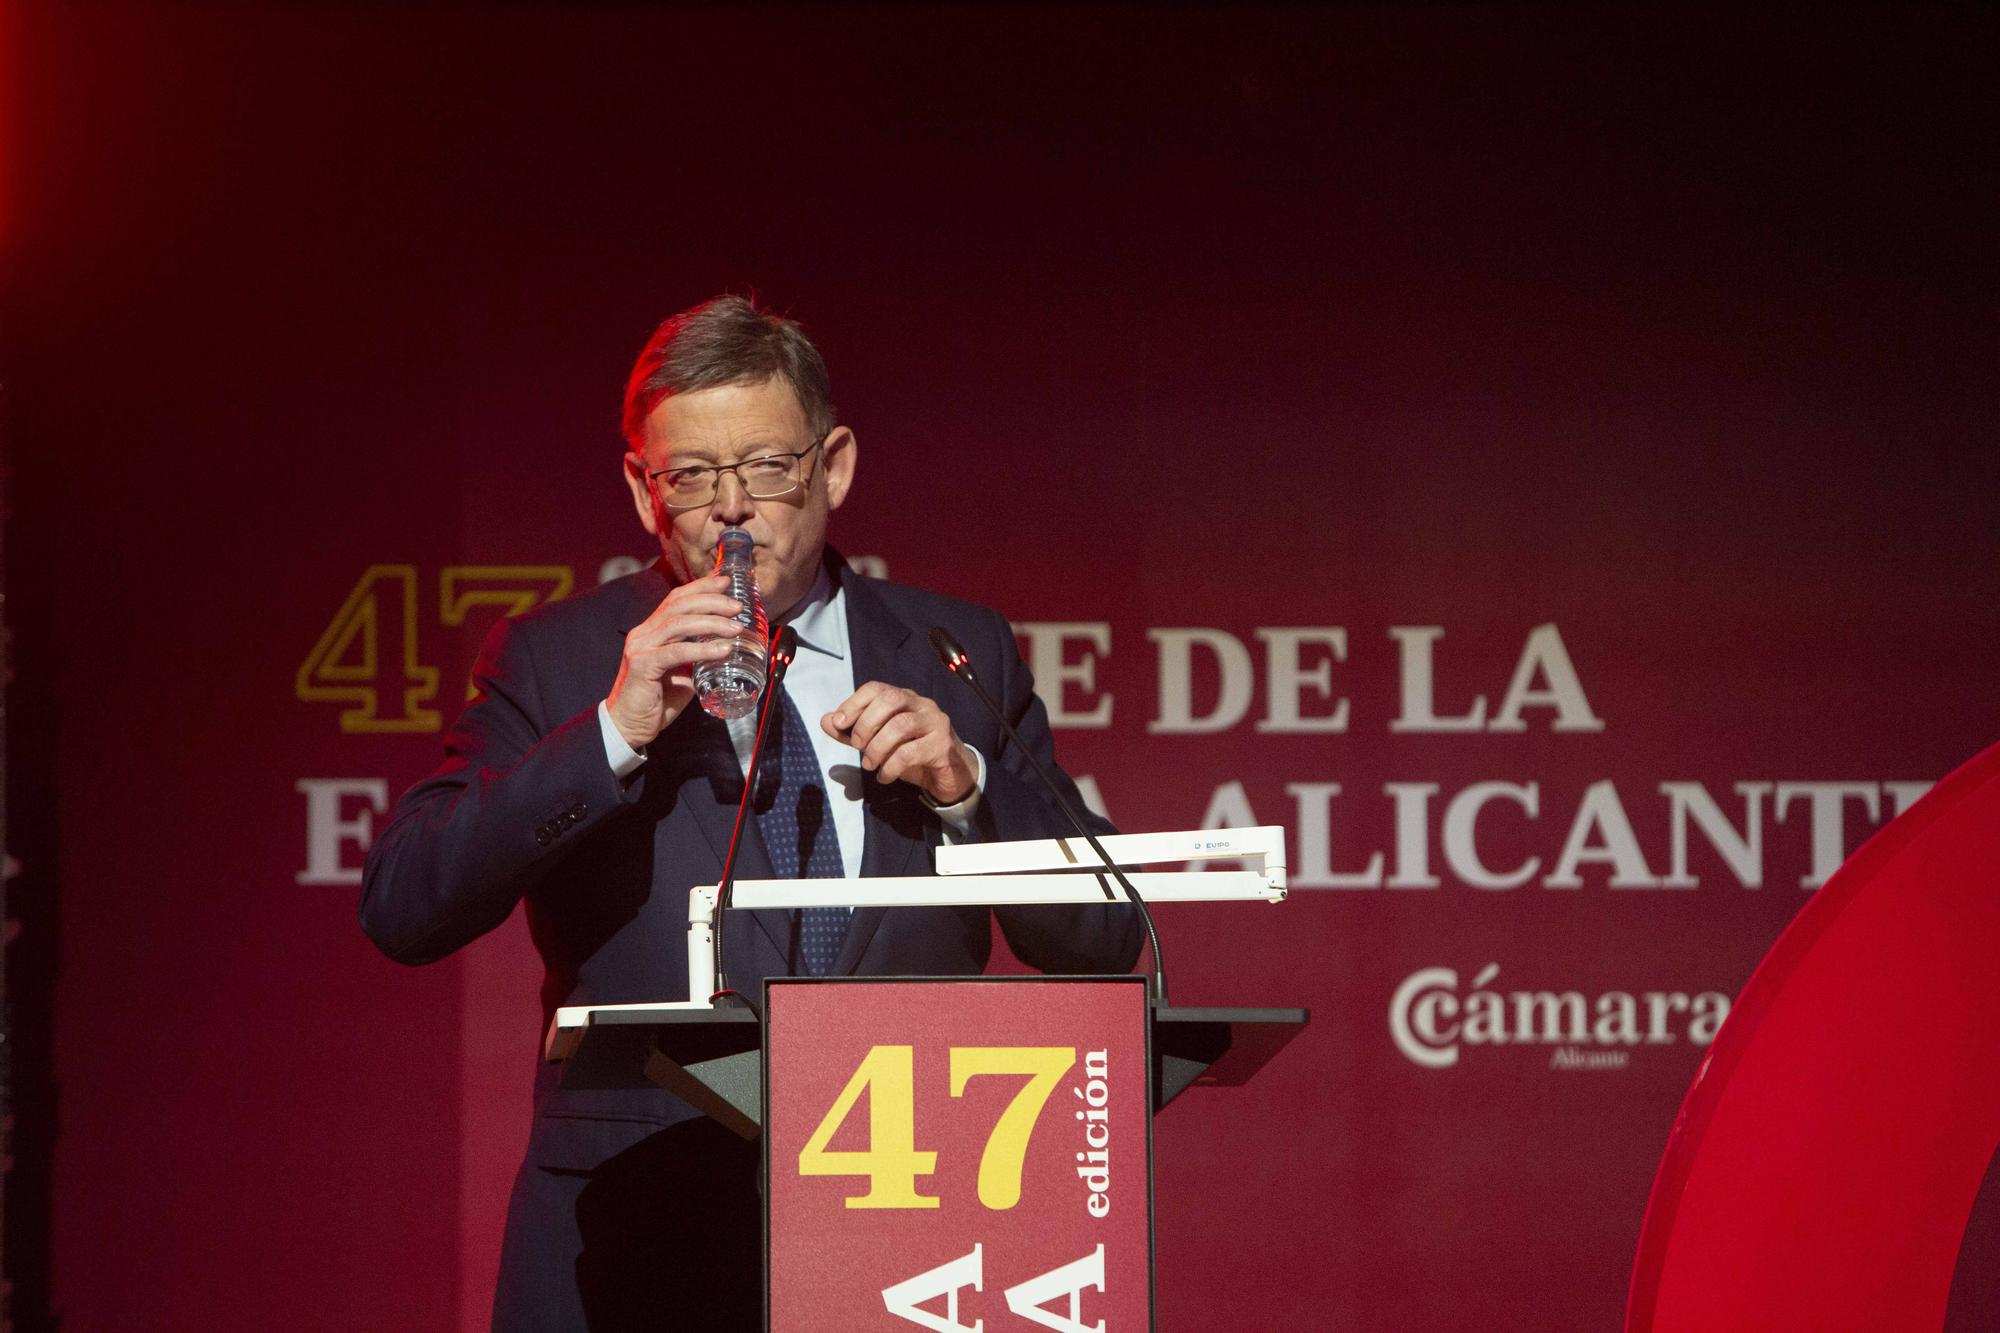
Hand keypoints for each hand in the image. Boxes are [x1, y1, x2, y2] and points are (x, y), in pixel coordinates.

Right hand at [604, 574, 746, 748]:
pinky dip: (703, 649)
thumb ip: (694, 659)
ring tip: (736, 628)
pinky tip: (723, 650)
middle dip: (711, 601)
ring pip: (678, 624)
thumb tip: (722, 651)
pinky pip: (677, 652)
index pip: (676, 599)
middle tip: (738, 606)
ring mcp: (640, 647)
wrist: (628, 727)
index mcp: (651, 631)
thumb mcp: (679, 673)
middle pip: (679, 605)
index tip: (725, 581)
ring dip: (711, 622)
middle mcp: (643, 633)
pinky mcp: (643, 665)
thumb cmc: (655, 701)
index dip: (701, 587)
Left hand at [823, 681, 976, 805]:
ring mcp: (936, 723)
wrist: (950, 777)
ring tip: (869, 765)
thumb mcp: (879, 744)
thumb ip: (854, 733)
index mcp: (905, 699)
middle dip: (866, 723)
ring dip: (878, 747)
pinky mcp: (943, 746)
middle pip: (891, 700)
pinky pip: (911, 752)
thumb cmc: (914, 756)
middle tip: (858, 746)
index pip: (877, 688)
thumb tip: (827, 721)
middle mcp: (922, 705)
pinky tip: (884, 776)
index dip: (854, 702)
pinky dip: (891, 766)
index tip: (838, 723)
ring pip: (901, 725)